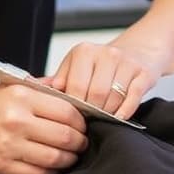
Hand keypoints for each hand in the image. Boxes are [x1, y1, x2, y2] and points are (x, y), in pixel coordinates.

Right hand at [0, 83, 87, 173]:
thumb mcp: (9, 86)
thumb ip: (40, 88)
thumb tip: (69, 88)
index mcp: (21, 96)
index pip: (67, 110)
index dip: (82, 121)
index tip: (84, 125)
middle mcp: (16, 119)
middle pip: (65, 136)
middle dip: (80, 142)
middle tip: (82, 143)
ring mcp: (8, 144)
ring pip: (54, 157)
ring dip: (68, 159)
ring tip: (71, 156)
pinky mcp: (1, 164)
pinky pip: (36, 173)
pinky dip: (50, 172)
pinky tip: (52, 167)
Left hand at [46, 41, 166, 119]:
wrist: (137, 51)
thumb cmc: (102, 65)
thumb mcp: (76, 67)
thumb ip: (57, 81)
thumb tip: (31, 90)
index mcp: (84, 51)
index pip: (74, 86)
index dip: (73, 106)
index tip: (72, 117)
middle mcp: (105, 54)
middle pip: (95, 94)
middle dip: (91, 112)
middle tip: (88, 122)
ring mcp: (126, 62)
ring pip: (113, 97)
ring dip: (107, 113)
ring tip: (102, 118)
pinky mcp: (143, 73)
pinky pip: (133, 97)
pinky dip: (125, 111)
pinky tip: (119, 118)